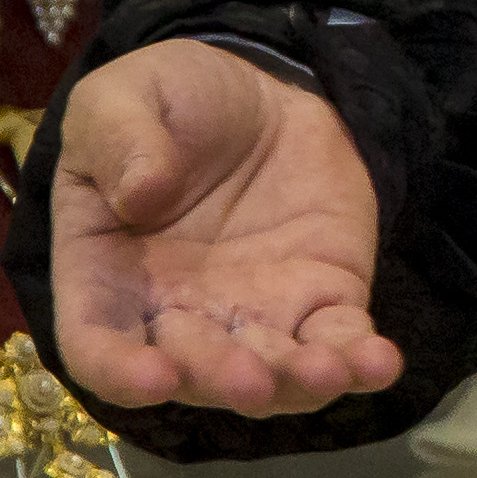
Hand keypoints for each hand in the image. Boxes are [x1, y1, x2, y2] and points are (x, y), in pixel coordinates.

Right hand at [46, 38, 406, 417]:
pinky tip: (378, 362)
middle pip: (194, 370)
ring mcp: (253, 314)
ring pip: (272, 374)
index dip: (119, 372)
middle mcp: (176, 315)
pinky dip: (358, 360)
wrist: (259, 93)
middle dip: (222, 380)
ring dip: (298, 384)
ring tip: (326, 373)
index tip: (149, 378)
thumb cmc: (168, 103)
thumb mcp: (120, 99)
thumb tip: (139, 193)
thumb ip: (117, 139)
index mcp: (107, 278)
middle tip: (250, 381)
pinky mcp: (321, 298)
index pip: (98, 345)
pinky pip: (338, 340)